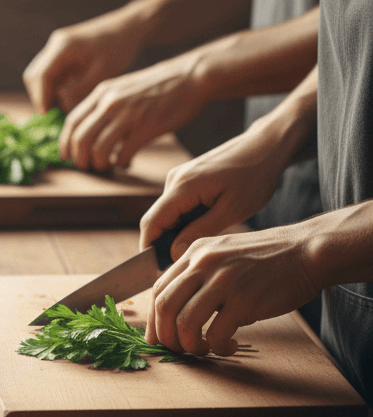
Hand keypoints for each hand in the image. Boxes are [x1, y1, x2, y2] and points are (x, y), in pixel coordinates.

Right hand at [23, 10, 146, 113]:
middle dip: (40, 96)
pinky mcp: (62, 52)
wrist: (129, 28)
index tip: (48, 115)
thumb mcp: (101, 73)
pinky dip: (55, 86)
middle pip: (34, 75)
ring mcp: (57, 47)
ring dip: (47, 92)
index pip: (40, 76)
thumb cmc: (119, 48)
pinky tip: (69, 96)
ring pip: (40, 75)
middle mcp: (55, 44)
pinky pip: (51, 72)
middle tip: (53, 114)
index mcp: (63, 46)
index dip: (41, 98)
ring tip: (62, 108)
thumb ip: (79, 91)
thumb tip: (61, 107)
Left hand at [59, 53, 206, 169]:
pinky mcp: (145, 129)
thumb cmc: (157, 86)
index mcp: (102, 93)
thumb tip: (89, 128)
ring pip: (98, 149)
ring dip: (98, 164)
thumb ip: (104, 104)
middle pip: (80, 139)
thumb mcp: (122, 88)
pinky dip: (121, 164)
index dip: (65, 143)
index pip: (72, 122)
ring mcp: (128, 116)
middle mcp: (110, 103)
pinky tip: (126, 163)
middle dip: (79, 159)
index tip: (67, 156)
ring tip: (106, 167)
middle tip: (86, 167)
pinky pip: (122, 155)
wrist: (190, 77)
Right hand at [139, 126, 289, 260]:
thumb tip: (172, 252)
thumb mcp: (232, 210)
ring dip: (173, 233)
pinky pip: (176, 204)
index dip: (148, 248)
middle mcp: (175, 179)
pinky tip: (199, 232)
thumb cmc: (255, 176)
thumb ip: (199, 231)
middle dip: (160, 244)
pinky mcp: (188, 177)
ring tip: (192, 252)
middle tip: (176, 267)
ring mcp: (180, 177)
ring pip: (167, 212)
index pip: (151, 222)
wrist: (267, 145)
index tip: (154, 271)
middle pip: (156, 218)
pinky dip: (182, 221)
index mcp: (183, 186)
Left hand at [145, 226, 320, 355]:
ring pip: (185, 322)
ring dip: (189, 345)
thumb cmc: (266, 260)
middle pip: (164, 306)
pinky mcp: (244, 299)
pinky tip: (229, 347)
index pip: (158, 289)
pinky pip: (216, 333)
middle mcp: (203, 263)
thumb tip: (175, 311)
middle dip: (166, 336)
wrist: (306, 251)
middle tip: (178, 350)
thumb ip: (198, 274)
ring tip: (204, 350)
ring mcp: (223, 280)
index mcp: (194, 253)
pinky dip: (218, 348)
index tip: (160, 338)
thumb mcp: (222, 254)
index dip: (154, 319)